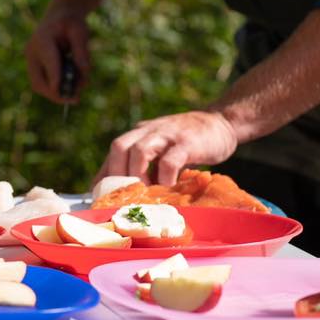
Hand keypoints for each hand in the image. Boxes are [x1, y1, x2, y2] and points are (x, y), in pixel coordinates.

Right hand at [24, 7, 89, 102]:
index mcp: (42, 39)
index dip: (58, 79)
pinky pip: (43, 83)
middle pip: (38, 81)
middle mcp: (32, 52)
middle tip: (75, 99)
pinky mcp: (35, 66)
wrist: (59, 15)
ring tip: (78, 90)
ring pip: (39, 85)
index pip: (49, 62)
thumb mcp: (80, 31)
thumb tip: (84, 72)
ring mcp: (32, 60)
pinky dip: (57, 87)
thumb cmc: (71, 22)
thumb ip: (81, 51)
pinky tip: (72, 84)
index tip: (69, 94)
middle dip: (56, 94)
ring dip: (58, 92)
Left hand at [95, 110, 238, 185]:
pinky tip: (168, 191)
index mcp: (139, 133)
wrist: (221, 122)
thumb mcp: (164, 150)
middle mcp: (148, 131)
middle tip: (122, 197)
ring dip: (136, 176)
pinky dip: (164, 179)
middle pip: (119, 146)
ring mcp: (167, 134)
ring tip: (143, 196)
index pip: (113, 152)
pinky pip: (169, 161)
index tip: (99, 197)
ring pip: (139, 150)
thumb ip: (149, 165)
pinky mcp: (187, 142)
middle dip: (116, 173)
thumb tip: (132, 194)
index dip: (103, 175)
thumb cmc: (190, 144)